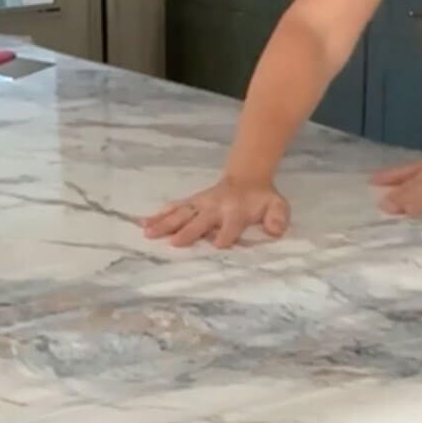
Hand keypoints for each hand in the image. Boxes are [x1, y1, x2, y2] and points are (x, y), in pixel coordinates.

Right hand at [143, 177, 290, 248]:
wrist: (247, 178)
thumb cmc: (261, 199)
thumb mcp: (277, 206)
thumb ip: (278, 218)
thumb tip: (275, 229)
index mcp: (236, 211)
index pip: (230, 226)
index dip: (225, 234)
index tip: (218, 244)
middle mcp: (215, 207)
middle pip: (199, 221)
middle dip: (188, 231)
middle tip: (174, 243)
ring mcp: (200, 204)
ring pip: (180, 214)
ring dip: (164, 223)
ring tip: (148, 233)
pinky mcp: (191, 202)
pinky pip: (173, 207)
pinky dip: (159, 214)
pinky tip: (144, 222)